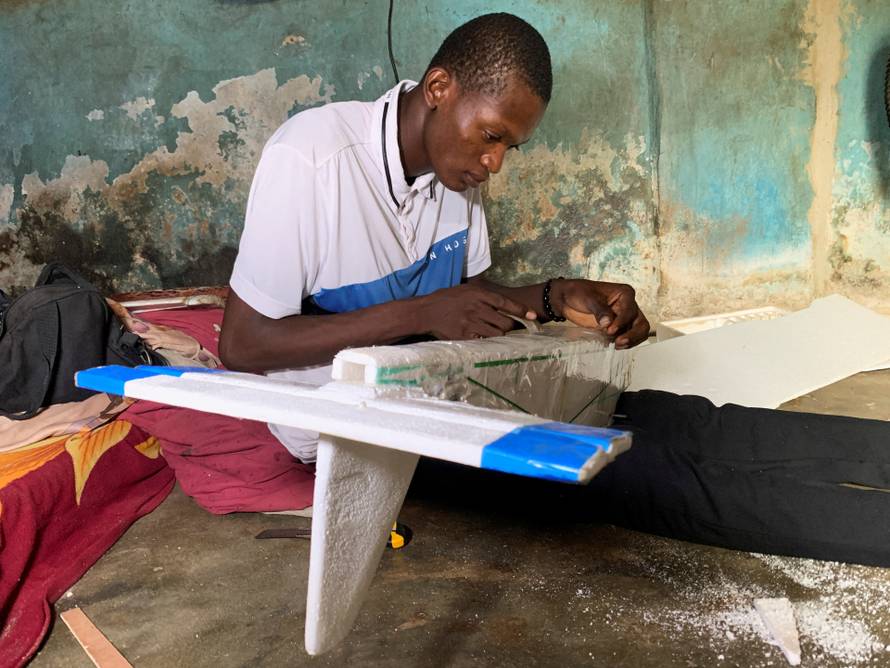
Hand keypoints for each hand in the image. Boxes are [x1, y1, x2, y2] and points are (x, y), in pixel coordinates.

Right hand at [418, 284, 534, 339]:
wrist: (426, 312)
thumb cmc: (446, 299)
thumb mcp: (465, 290)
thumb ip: (483, 295)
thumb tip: (502, 304)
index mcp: (478, 294)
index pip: (505, 303)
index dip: (521, 310)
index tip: (533, 316)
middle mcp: (476, 308)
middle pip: (505, 322)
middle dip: (511, 326)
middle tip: (511, 328)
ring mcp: (471, 323)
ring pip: (497, 333)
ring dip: (499, 335)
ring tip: (495, 332)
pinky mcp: (465, 336)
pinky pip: (484, 341)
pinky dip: (487, 341)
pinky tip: (482, 337)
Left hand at [550, 279, 649, 347]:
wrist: (568, 299)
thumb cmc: (579, 293)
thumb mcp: (588, 298)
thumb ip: (599, 310)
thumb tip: (608, 322)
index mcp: (625, 294)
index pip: (630, 311)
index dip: (622, 322)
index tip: (609, 329)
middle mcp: (628, 306)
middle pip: (641, 323)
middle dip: (632, 335)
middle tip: (618, 342)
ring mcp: (624, 319)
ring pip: (638, 333)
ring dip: (630, 341)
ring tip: (616, 346)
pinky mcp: (617, 329)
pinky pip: (628, 338)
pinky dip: (624, 344)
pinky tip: (613, 345)